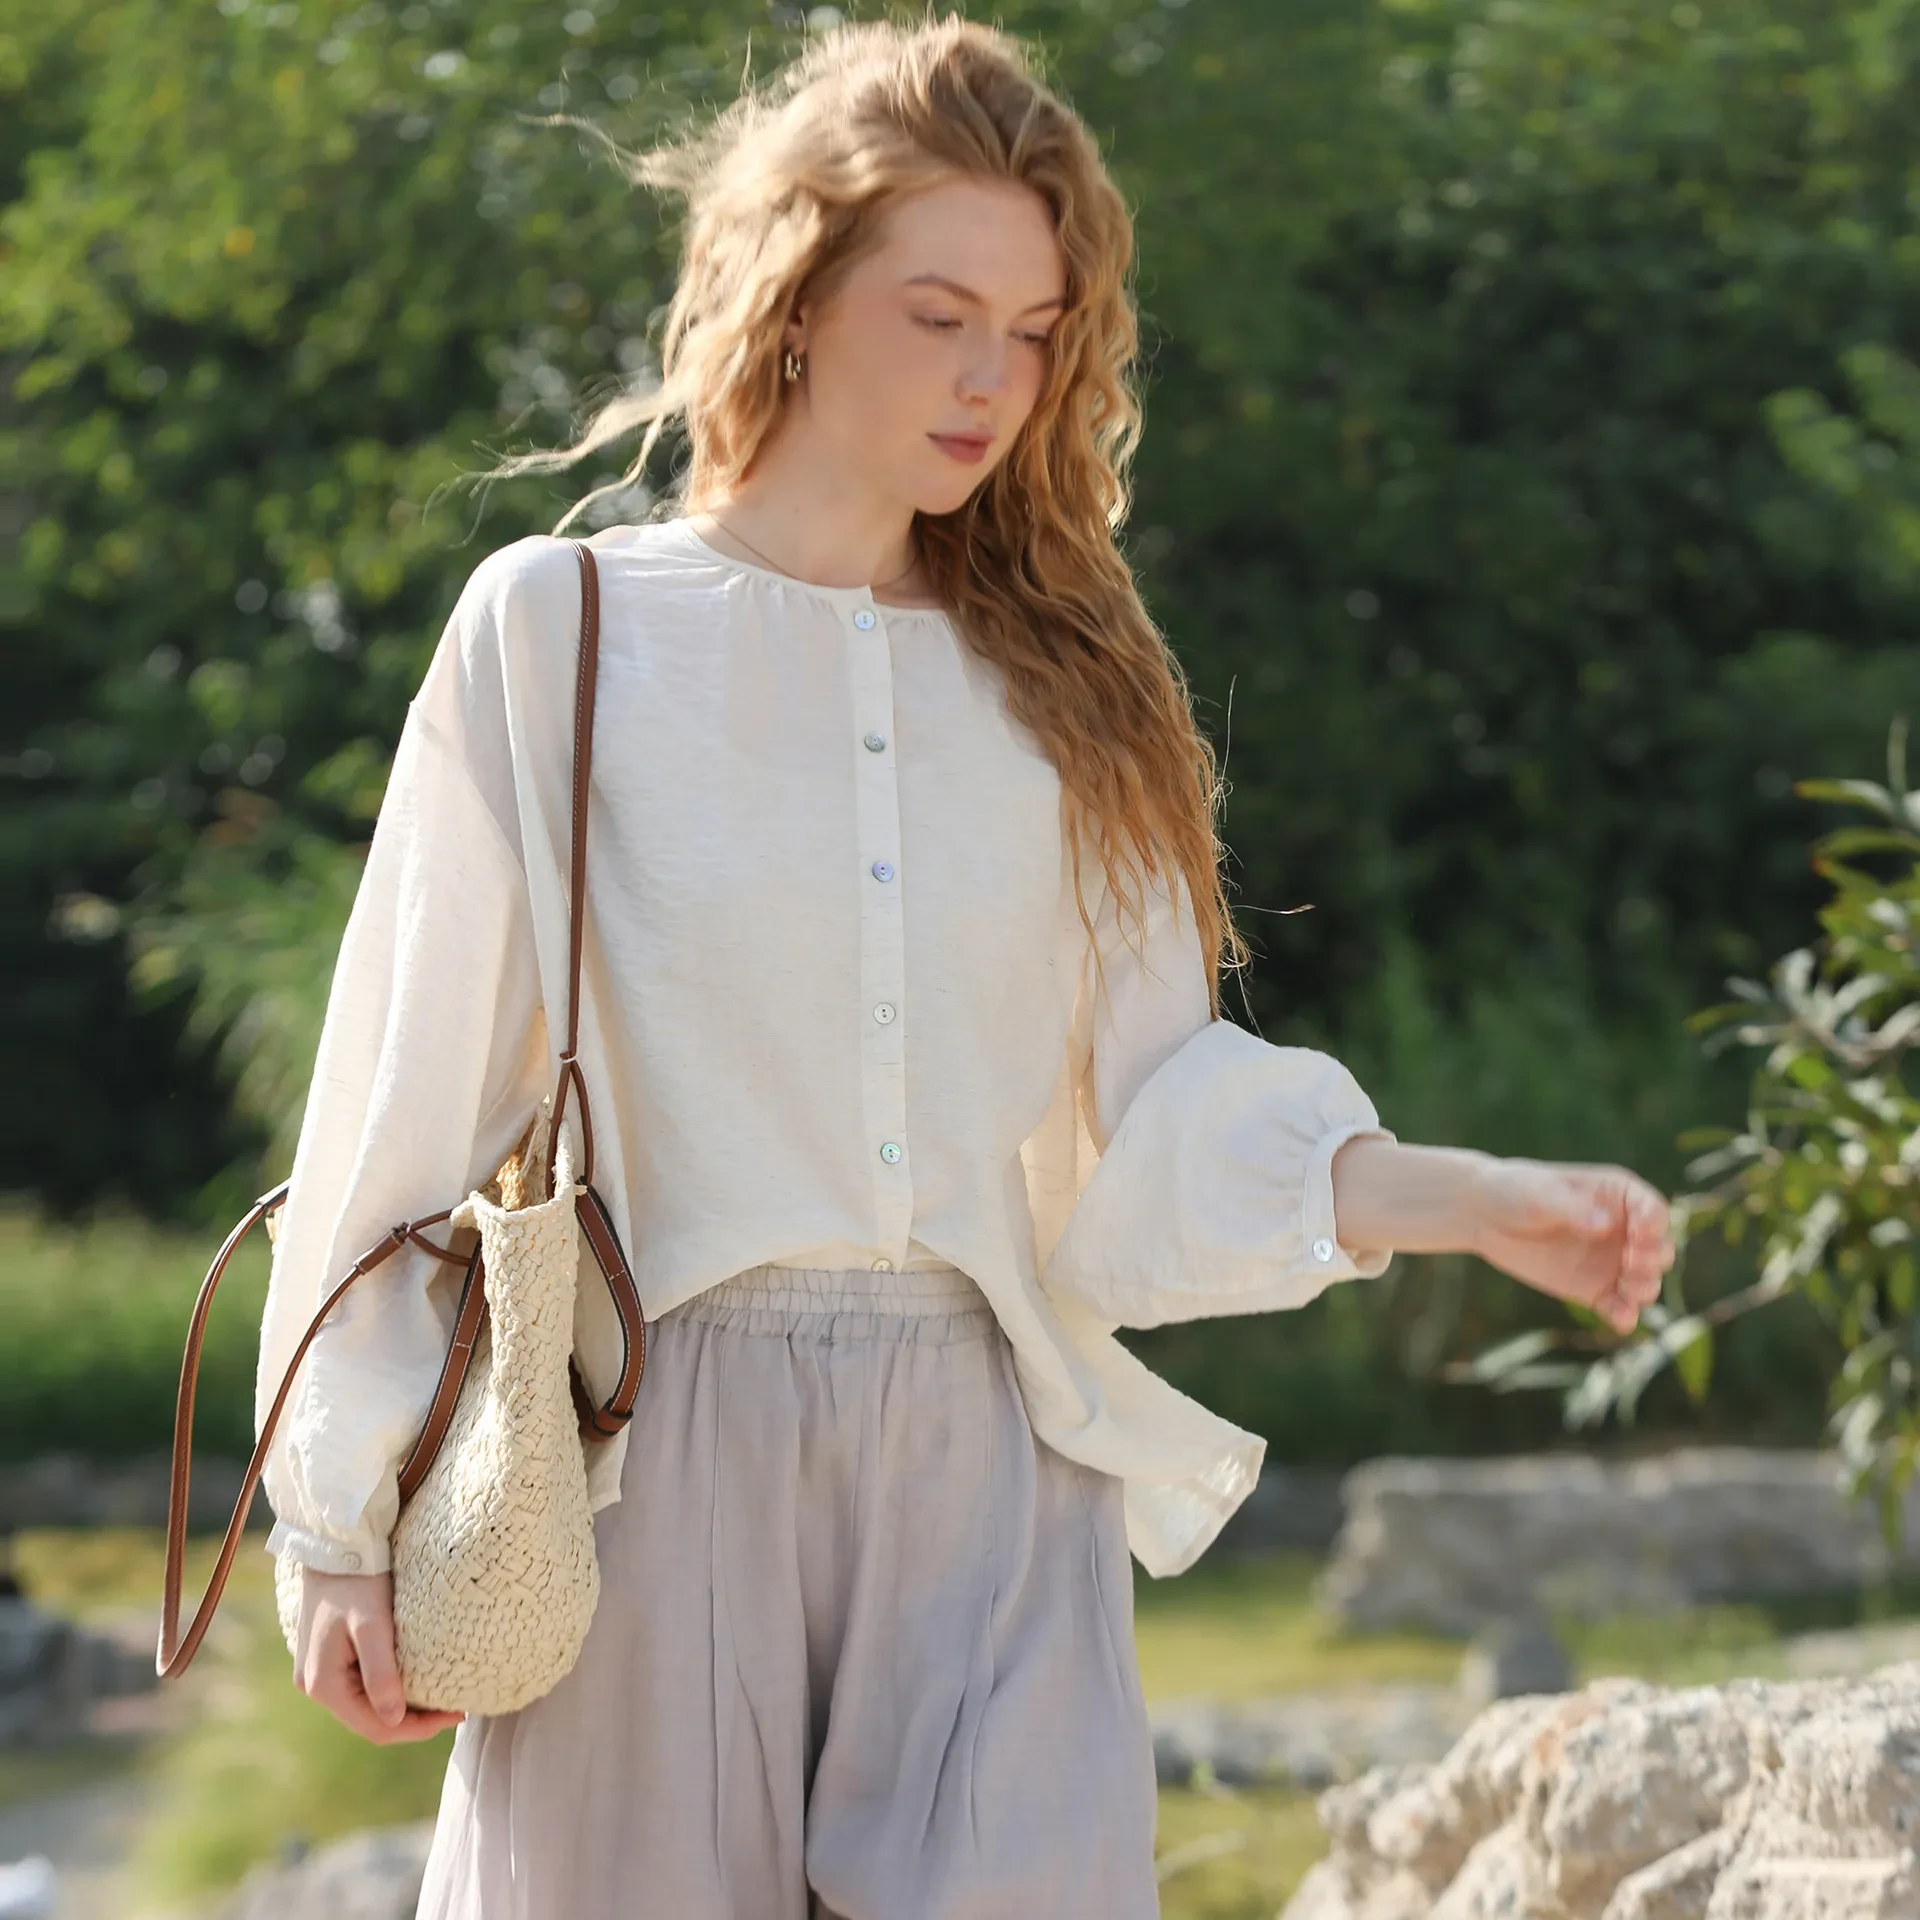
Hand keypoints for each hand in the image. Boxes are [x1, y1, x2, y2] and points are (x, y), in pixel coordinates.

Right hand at [294, 1569, 463, 1743]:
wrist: (334, 1545)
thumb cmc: (356, 1580)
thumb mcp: (372, 1624)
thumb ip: (380, 1674)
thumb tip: (395, 1719)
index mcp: (323, 1685)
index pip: (375, 1727)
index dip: (417, 1729)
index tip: (455, 1714)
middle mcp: (314, 1686)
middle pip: (369, 1720)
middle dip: (413, 1720)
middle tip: (454, 1708)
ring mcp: (318, 1673)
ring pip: (366, 1705)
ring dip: (402, 1706)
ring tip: (440, 1697)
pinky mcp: (327, 1658)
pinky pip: (361, 1686)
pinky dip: (389, 1688)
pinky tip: (414, 1679)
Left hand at [1468, 1156, 1676, 1334]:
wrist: (1485, 1215)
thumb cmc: (1516, 1190)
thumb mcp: (1541, 1194)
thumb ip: (1572, 1208)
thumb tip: (1606, 1225)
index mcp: (1620, 1196)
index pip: (1654, 1211)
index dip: (1654, 1225)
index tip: (1638, 1234)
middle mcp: (1625, 1231)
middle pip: (1660, 1249)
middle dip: (1654, 1259)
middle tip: (1631, 1262)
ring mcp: (1612, 1263)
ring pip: (1646, 1282)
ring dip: (1645, 1289)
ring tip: (1629, 1290)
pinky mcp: (1595, 1290)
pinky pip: (1619, 1308)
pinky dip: (1624, 1316)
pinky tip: (1619, 1319)